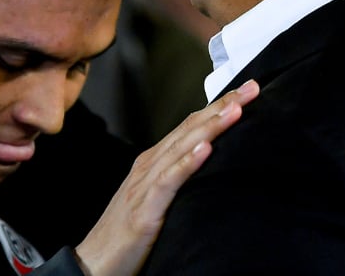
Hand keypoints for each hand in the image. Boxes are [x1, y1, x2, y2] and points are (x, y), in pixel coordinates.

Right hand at [73, 79, 259, 275]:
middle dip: (223, 106)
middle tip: (252, 87)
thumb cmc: (126, 235)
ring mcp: (144, 184)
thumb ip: (178, 180)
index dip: (219, 106)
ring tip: (236, 109)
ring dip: (211, 126)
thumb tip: (210, 165)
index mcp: (153, 162)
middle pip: (190, 128)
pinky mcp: (144, 209)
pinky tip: (206, 149)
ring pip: (182, 147)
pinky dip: (188, 162)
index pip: (191, 126)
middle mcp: (149, 165)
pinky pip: (169, 181)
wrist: (92, 265)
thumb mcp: (156, 200)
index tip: (246, 91)